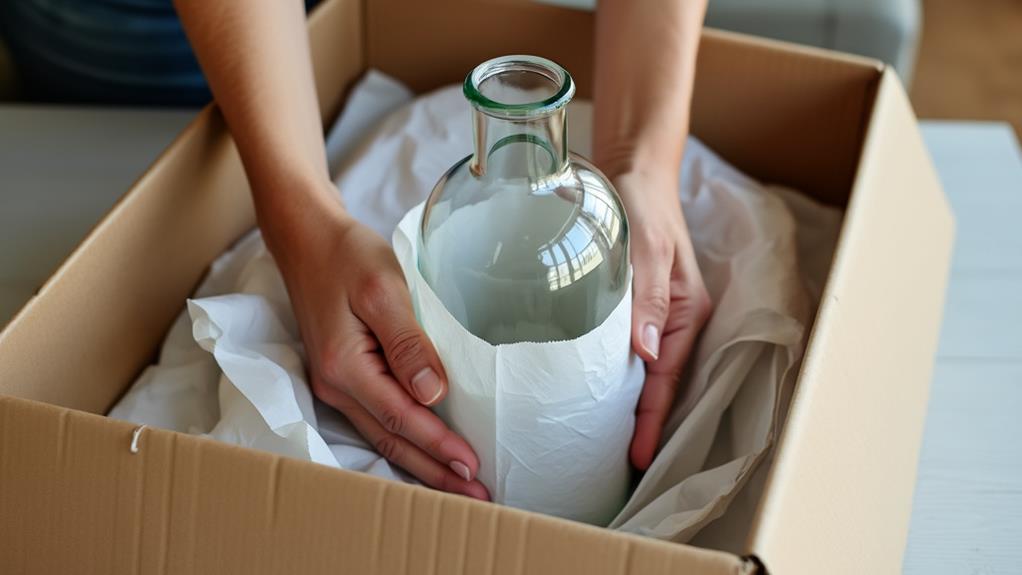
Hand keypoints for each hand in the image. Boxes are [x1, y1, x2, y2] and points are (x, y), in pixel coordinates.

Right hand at [264, 187, 489, 499]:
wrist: (308, 238)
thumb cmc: (347, 256)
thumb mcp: (383, 290)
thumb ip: (408, 343)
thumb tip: (432, 393)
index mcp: (345, 367)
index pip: (401, 418)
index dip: (438, 445)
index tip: (472, 466)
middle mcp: (335, 385)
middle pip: (391, 441)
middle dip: (434, 472)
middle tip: (475, 496)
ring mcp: (335, 384)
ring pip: (383, 436)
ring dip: (421, 462)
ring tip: (457, 485)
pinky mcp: (342, 375)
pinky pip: (377, 420)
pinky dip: (404, 441)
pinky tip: (425, 451)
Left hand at [615, 169, 711, 470]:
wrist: (634, 167)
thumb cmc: (643, 201)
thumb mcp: (648, 243)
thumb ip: (648, 294)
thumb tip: (644, 354)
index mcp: (686, 311)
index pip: (667, 378)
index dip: (652, 420)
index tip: (636, 458)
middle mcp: (674, 318)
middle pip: (659, 384)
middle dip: (641, 425)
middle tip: (611, 465)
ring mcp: (655, 313)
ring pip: (643, 372)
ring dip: (627, 405)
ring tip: (599, 443)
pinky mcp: (634, 304)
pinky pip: (627, 350)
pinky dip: (614, 376)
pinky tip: (590, 393)